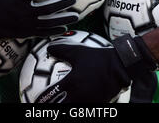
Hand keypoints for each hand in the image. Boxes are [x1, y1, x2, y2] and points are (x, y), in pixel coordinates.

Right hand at [0, 0, 78, 42]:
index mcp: (18, 0)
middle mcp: (24, 13)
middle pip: (47, 9)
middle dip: (62, 4)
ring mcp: (26, 25)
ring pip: (48, 23)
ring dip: (63, 19)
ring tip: (76, 16)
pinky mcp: (26, 33)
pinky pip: (42, 33)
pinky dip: (54, 31)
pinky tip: (64, 28)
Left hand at [35, 35, 158, 102]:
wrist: (121, 66)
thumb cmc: (98, 58)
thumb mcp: (78, 52)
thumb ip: (62, 51)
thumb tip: (49, 48)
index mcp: (71, 82)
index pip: (51, 95)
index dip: (42, 101)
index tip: (37, 103)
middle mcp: (78, 94)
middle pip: (60, 108)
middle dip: (51, 109)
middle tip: (45, 108)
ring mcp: (89, 100)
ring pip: (72, 110)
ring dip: (65, 108)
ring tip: (60, 106)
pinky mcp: (97, 103)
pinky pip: (84, 109)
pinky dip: (78, 108)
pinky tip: (76, 106)